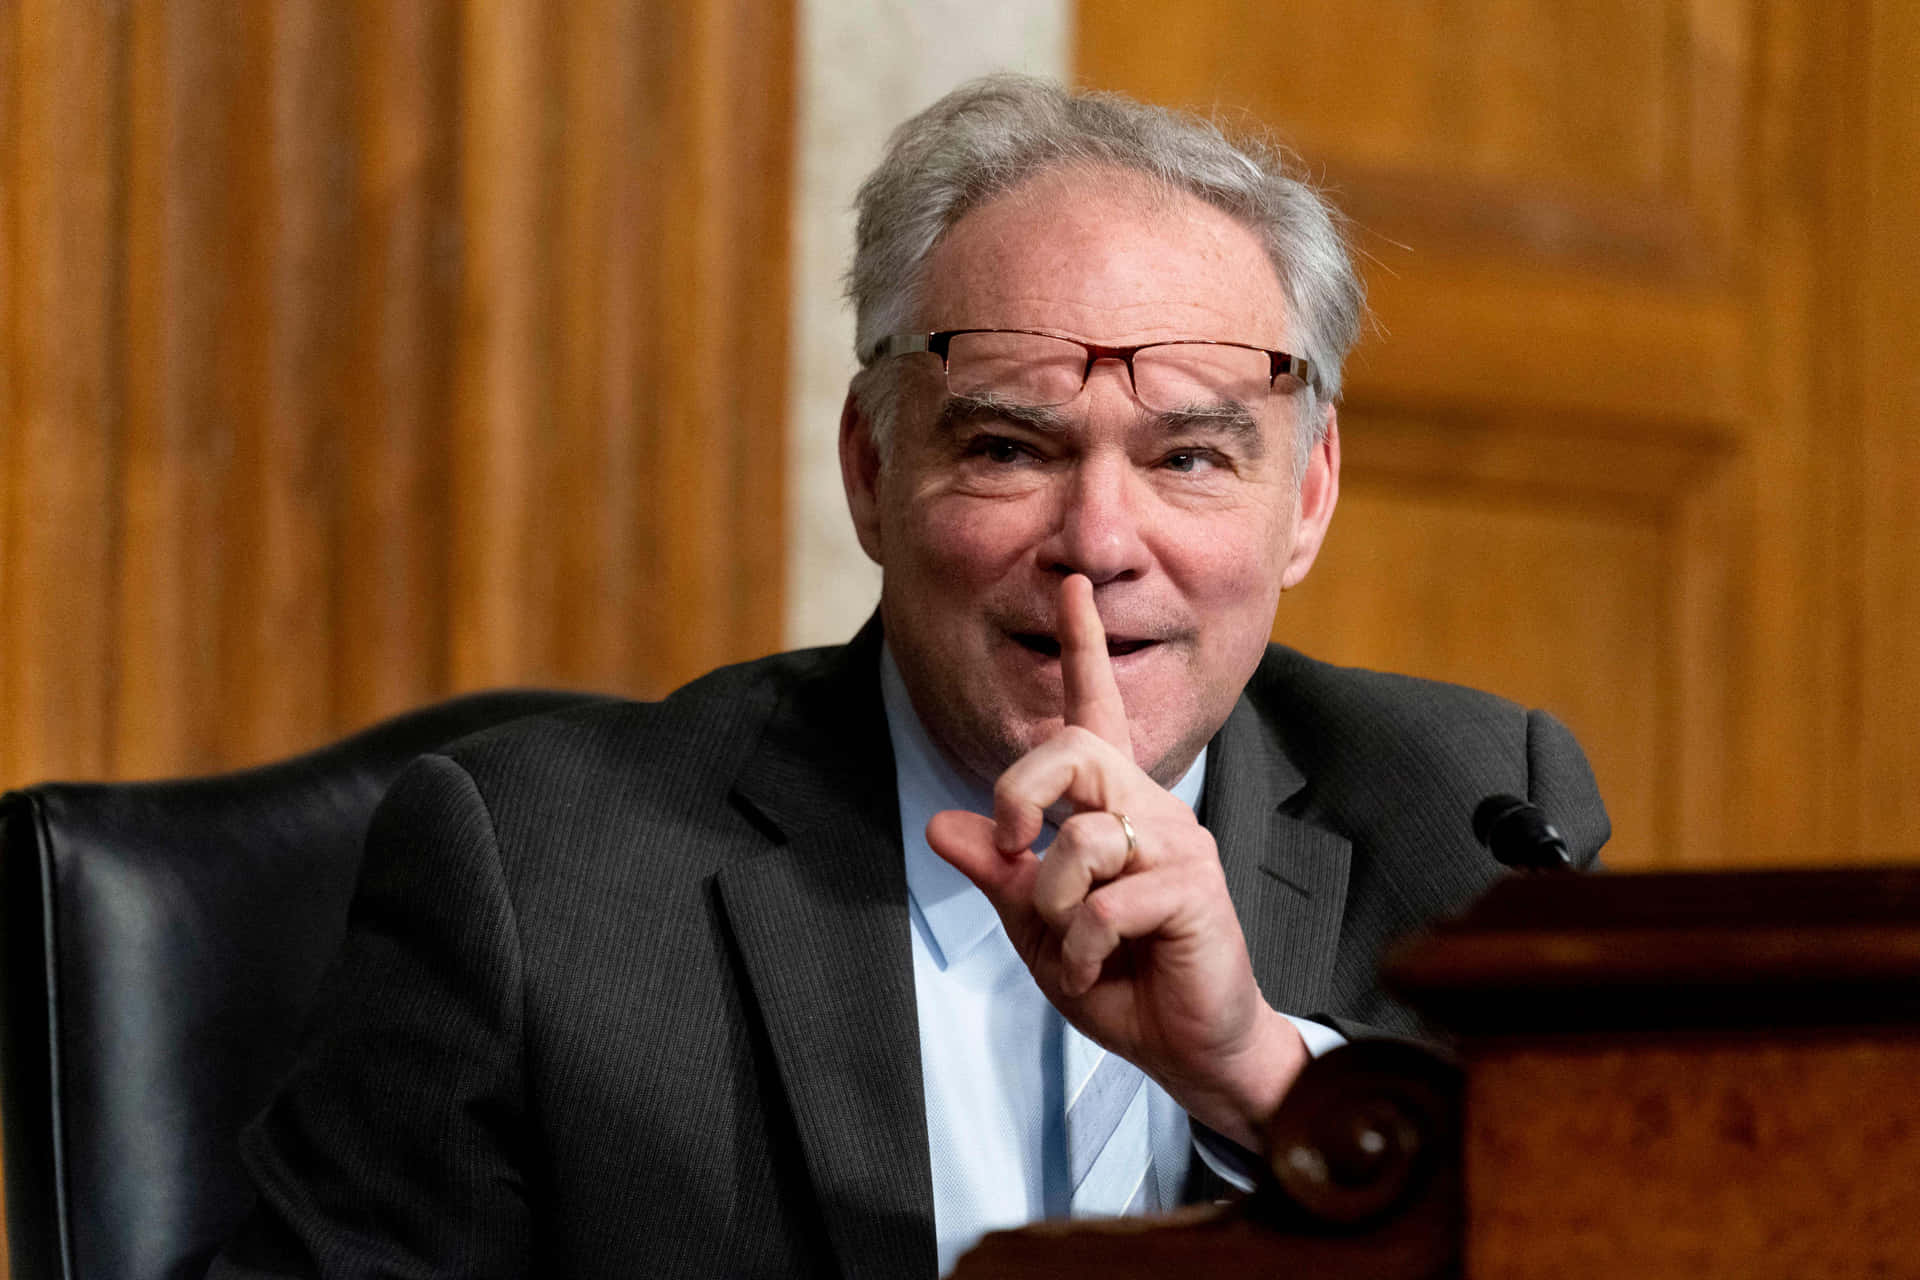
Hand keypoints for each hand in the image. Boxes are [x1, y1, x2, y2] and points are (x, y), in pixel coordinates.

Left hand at [925, 575, 1305, 1148]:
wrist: (1192, 1047)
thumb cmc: (1124, 978)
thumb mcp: (1040, 927)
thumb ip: (1000, 876)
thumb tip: (942, 825)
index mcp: (1113, 807)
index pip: (1094, 712)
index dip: (1082, 647)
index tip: (1072, 584)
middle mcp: (1151, 807)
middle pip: (1073, 752)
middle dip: (1021, 794)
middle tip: (1013, 848)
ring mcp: (1178, 844)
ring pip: (1082, 840)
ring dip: (1053, 908)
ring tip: (1075, 948)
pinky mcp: (1196, 889)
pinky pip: (1106, 903)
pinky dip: (1083, 947)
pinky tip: (1102, 968)